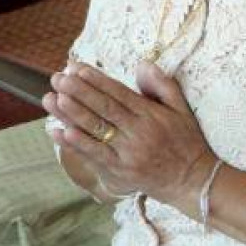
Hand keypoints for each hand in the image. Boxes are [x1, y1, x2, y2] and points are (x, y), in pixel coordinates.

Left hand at [45, 60, 219, 210]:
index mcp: (151, 115)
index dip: (96, 80)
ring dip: (71, 114)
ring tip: (53, 99)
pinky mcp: (119, 171)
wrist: (192, 180)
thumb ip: (163, 85)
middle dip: (78, 92)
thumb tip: (142, 65)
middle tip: (59, 78)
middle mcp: (138, 133)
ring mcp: (127, 153)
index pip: (119, 93)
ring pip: (96, 130)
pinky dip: (76, 144)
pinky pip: (94, 155)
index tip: (77, 68)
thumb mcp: (182, 109)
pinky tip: (59, 132)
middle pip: (104, 109)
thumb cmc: (186, 142)